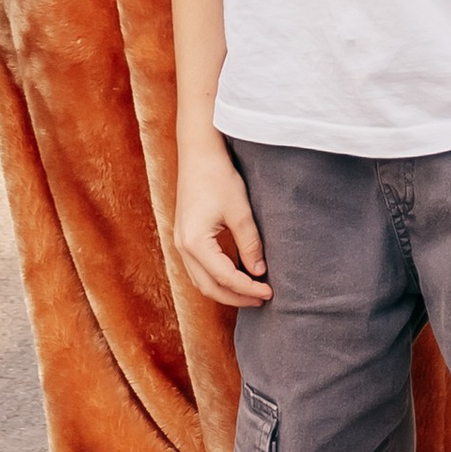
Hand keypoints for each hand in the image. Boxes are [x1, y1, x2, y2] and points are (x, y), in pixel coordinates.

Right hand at [174, 136, 270, 307]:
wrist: (198, 153)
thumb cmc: (219, 177)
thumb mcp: (240, 212)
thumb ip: (250, 245)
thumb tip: (259, 272)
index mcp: (195, 243)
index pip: (225, 278)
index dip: (248, 288)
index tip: (269, 292)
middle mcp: (182, 247)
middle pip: (208, 287)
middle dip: (236, 297)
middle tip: (261, 298)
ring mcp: (180, 242)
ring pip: (201, 280)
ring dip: (225, 289)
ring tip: (250, 290)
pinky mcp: (184, 235)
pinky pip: (198, 267)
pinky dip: (216, 277)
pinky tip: (236, 273)